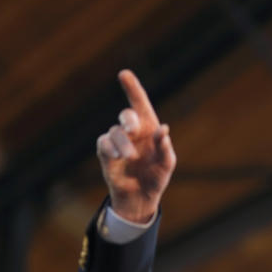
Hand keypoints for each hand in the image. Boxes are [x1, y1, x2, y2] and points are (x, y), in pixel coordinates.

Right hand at [96, 70, 176, 223]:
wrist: (140, 197)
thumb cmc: (156, 178)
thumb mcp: (167, 165)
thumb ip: (166, 148)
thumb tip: (163, 130)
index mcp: (149, 129)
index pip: (140, 105)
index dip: (132, 89)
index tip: (124, 74)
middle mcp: (132, 132)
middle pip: (126, 115)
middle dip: (128, 118)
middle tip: (132, 128)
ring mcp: (118, 142)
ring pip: (115, 132)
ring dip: (123, 143)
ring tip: (130, 157)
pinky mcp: (106, 153)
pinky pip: (104, 143)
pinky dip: (111, 148)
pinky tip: (118, 157)